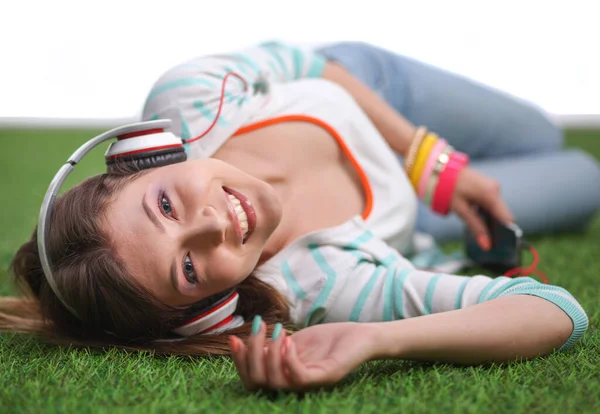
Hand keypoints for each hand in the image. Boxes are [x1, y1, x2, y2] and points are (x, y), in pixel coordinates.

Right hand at [229, 319, 375, 391]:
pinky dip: (288, 359)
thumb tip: (246, 344)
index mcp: (284, 378)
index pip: (251, 380)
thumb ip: (273, 347)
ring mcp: (311, 384)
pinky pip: (299, 377)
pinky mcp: (326, 377)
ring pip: (275, 382)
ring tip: (277, 330)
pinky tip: (289, 340)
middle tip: (259, 327)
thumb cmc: (327, 340)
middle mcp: (294, 385)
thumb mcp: (294, 341)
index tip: (234, 338)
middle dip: (250, 354)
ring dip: (269, 353)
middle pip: (258, 383)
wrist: (361, 337)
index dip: (239, 361)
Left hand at [451, 167, 513, 249]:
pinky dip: (485, 210)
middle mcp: (496, 189)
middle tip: (482, 236)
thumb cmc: (450, 189)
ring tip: (474, 221)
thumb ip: (475, 227)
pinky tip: (474, 211)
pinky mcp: (489, 186)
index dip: (505, 231)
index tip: (499, 243)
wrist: (443, 171)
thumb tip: (487, 245)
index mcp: (491, 194)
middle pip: (502, 214)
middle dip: (494, 226)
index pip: (507, 218)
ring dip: (488, 217)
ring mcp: (493, 186)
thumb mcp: (461, 210)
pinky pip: (491, 202)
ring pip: (496, 209)